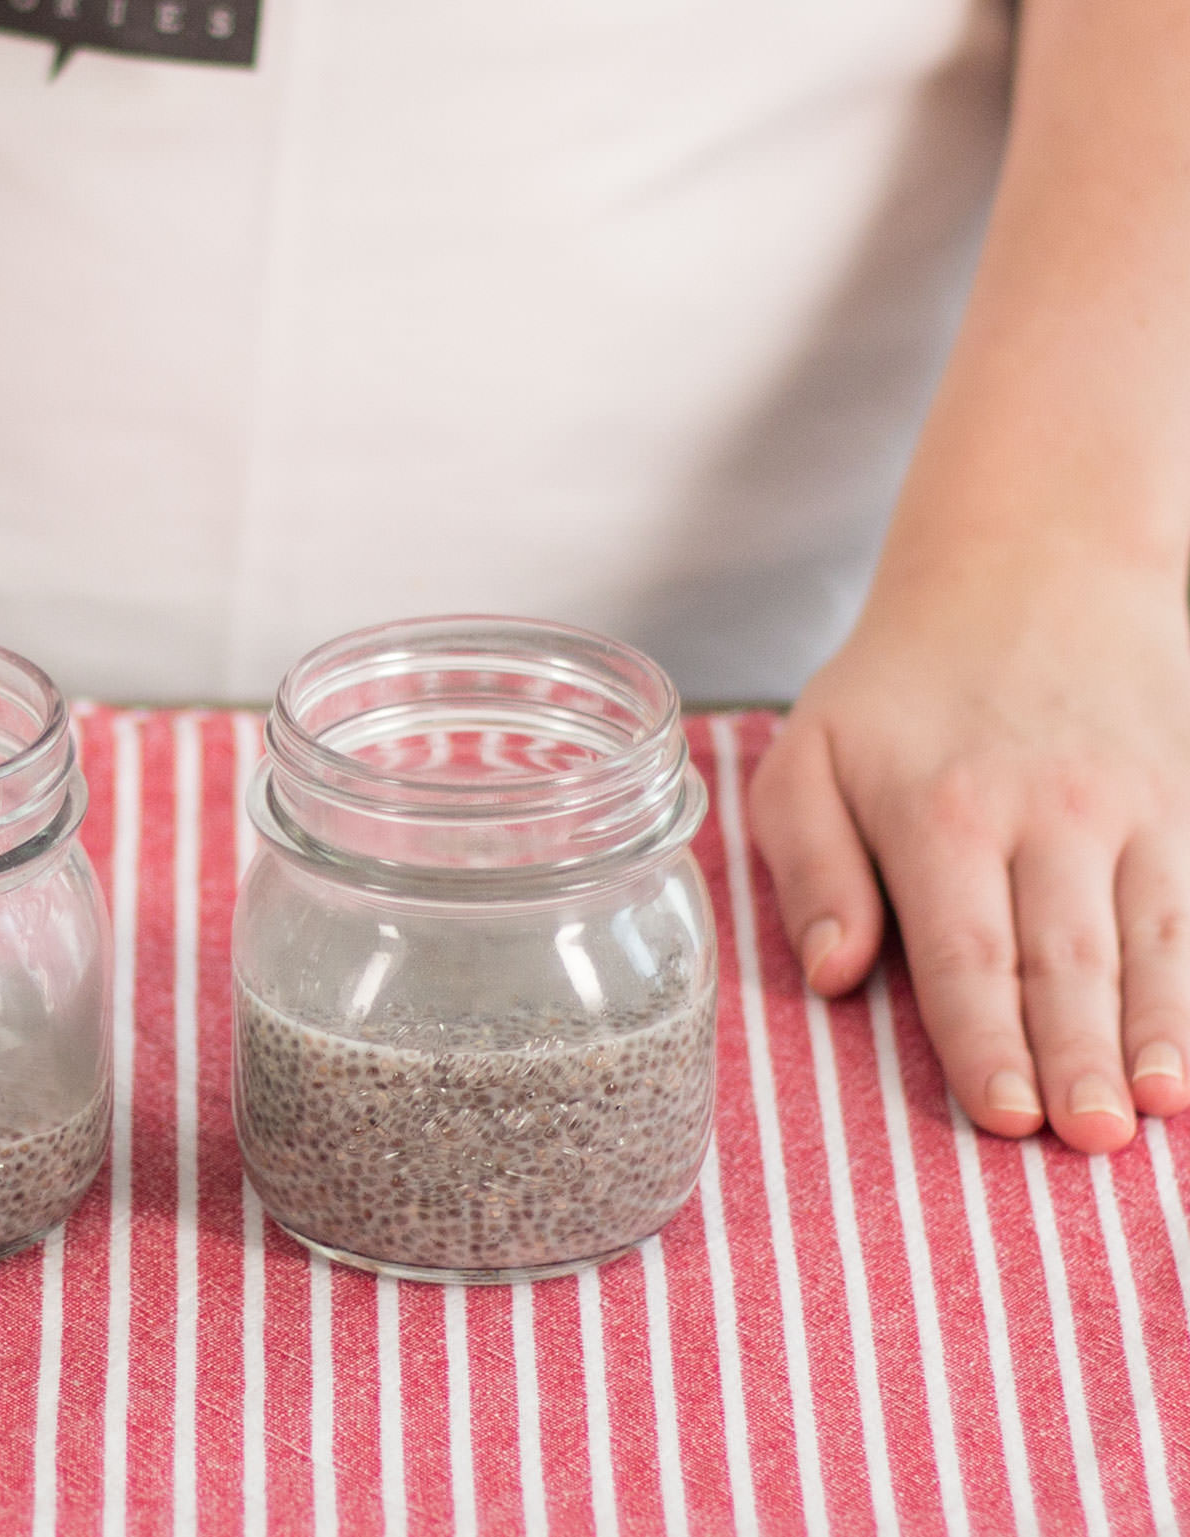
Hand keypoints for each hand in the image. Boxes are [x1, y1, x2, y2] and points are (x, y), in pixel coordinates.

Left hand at [751, 556, 1189, 1152]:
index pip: (964, 952)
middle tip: (1087, 1142)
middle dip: (1076, 1059)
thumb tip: (834, 974)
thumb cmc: (898, 688)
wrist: (1034, 567)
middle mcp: (1044, 814)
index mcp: (938, 812)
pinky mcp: (1181, 803)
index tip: (1005, 1115)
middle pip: (1061, 961)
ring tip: (1149, 1113)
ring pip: (1143, 943)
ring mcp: (1128, 808)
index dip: (986, 1042)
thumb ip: (810, 865)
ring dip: (1150, 1035)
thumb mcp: (809, 755)